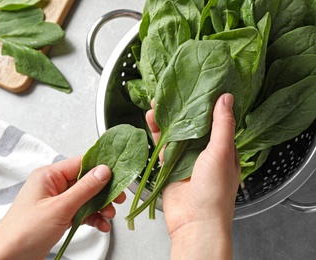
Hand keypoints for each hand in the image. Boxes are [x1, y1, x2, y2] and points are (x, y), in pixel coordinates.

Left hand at [0, 156, 125, 259]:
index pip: (80, 163)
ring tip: (109, 215)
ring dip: (100, 207)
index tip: (118, 174)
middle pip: (85, 181)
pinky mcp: (58, 216)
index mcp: (48, 176)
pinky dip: (92, 218)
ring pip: (85, 198)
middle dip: (103, 191)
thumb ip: (84, 188)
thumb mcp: (60, 208)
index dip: (101, 168)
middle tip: (118, 198)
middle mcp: (52, 186)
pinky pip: (80, 212)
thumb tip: (103, 171)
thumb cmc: (23, 232)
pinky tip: (100, 225)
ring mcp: (56, 202)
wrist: (8, 259)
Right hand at [146, 93, 239, 258]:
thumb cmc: (214, 191)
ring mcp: (187, 159)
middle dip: (182, 108)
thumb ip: (223, 125)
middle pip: (192, 124)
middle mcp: (205, 152)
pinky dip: (157, 132)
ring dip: (167, 118)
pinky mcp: (170, 166)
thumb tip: (226, 98)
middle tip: (173, 89)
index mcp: (224, 148)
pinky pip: (163, 145)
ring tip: (158, 101)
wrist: (194, 222)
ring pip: (176, 132)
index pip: (215, 119)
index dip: (206, 102)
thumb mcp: (222, 153)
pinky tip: (151, 119)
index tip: (198, 85)